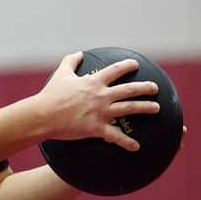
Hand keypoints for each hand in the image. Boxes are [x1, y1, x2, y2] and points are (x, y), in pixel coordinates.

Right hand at [37, 51, 160, 150]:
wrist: (44, 115)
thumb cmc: (51, 95)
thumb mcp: (61, 73)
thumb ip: (71, 61)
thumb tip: (79, 53)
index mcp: (94, 82)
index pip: (115, 70)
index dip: (127, 66)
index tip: (135, 64)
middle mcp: (102, 95)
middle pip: (129, 90)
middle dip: (144, 88)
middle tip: (155, 88)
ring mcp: (101, 112)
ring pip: (129, 109)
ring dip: (145, 108)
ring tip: (156, 108)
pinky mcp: (97, 128)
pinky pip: (116, 136)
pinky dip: (127, 142)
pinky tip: (137, 146)